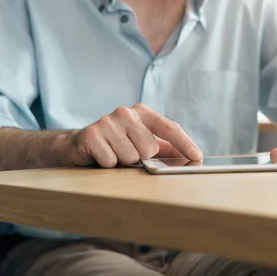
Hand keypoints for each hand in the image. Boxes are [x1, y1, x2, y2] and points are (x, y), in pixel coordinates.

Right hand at [67, 104, 201, 167]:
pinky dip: (107, 164)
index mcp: (143, 113)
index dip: (185, 143)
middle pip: (150, 148)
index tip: (197, 157)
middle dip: (141, 157)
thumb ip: (166, 150)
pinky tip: (101, 156)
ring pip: (131, 156)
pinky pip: (111, 161)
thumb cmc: (117, 145)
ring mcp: (108, 122)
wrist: (78, 144)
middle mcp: (126, 112)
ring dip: (123, 162)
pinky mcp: (92, 134)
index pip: (169, 127)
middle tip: (127, 152)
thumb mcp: (142, 143)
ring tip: (113, 153)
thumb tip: (192, 160)